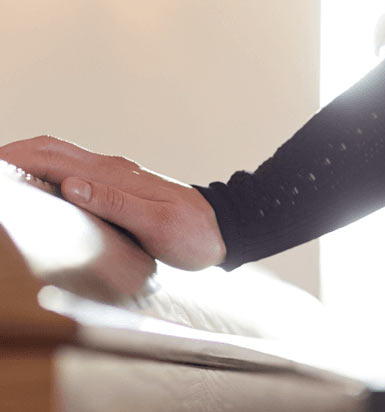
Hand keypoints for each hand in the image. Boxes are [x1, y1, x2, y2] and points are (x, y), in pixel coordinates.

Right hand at [0, 135, 225, 270]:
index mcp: (114, 176)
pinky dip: (48, 175)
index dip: (15, 159)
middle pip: (51, 150)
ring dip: (29, 163)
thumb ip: (116, 205)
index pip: (53, 158)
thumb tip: (70, 186)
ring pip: (62, 159)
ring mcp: (115, 177)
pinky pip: (76, 174)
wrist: (224, 231)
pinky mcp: (120, 189)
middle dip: (14, 156)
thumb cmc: (194, 234)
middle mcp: (111, 170)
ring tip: (9, 183)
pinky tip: (41, 192)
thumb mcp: (158, 225)